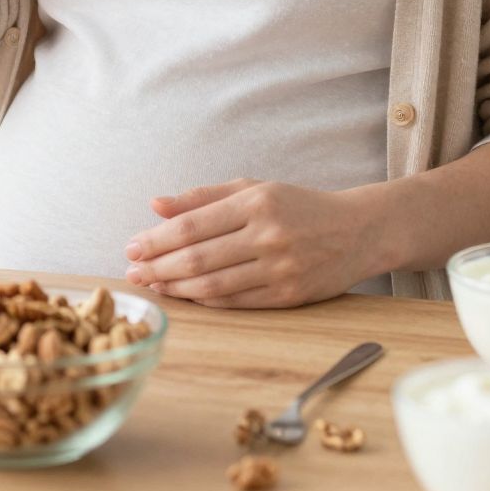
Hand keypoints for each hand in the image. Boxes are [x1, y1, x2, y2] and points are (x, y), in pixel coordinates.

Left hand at [123, 179, 386, 307]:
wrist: (358, 231)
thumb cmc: (299, 206)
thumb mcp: (255, 188)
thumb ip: (204, 197)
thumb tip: (155, 205)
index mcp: (256, 202)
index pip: (192, 225)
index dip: (155, 240)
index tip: (131, 247)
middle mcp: (268, 234)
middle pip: (197, 258)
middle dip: (157, 267)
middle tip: (132, 272)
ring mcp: (280, 268)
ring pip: (213, 285)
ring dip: (175, 288)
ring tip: (153, 286)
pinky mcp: (289, 295)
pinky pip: (235, 302)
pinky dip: (204, 300)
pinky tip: (185, 296)